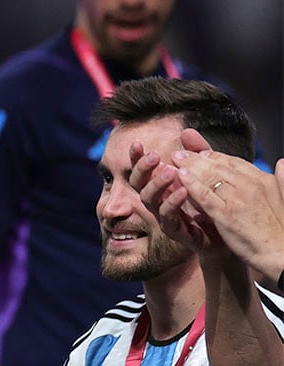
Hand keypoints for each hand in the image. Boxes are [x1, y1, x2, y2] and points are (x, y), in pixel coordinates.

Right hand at [127, 138, 217, 252]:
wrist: (228, 234)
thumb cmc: (212, 203)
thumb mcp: (206, 173)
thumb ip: (197, 154)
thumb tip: (186, 131)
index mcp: (161, 186)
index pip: (142, 170)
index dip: (136, 158)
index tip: (137, 143)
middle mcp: (158, 201)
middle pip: (138, 184)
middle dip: (143, 169)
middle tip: (154, 156)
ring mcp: (164, 216)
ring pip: (149, 200)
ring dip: (157, 184)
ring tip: (170, 171)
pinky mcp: (176, 231)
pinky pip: (168, 217)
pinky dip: (173, 203)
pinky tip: (183, 191)